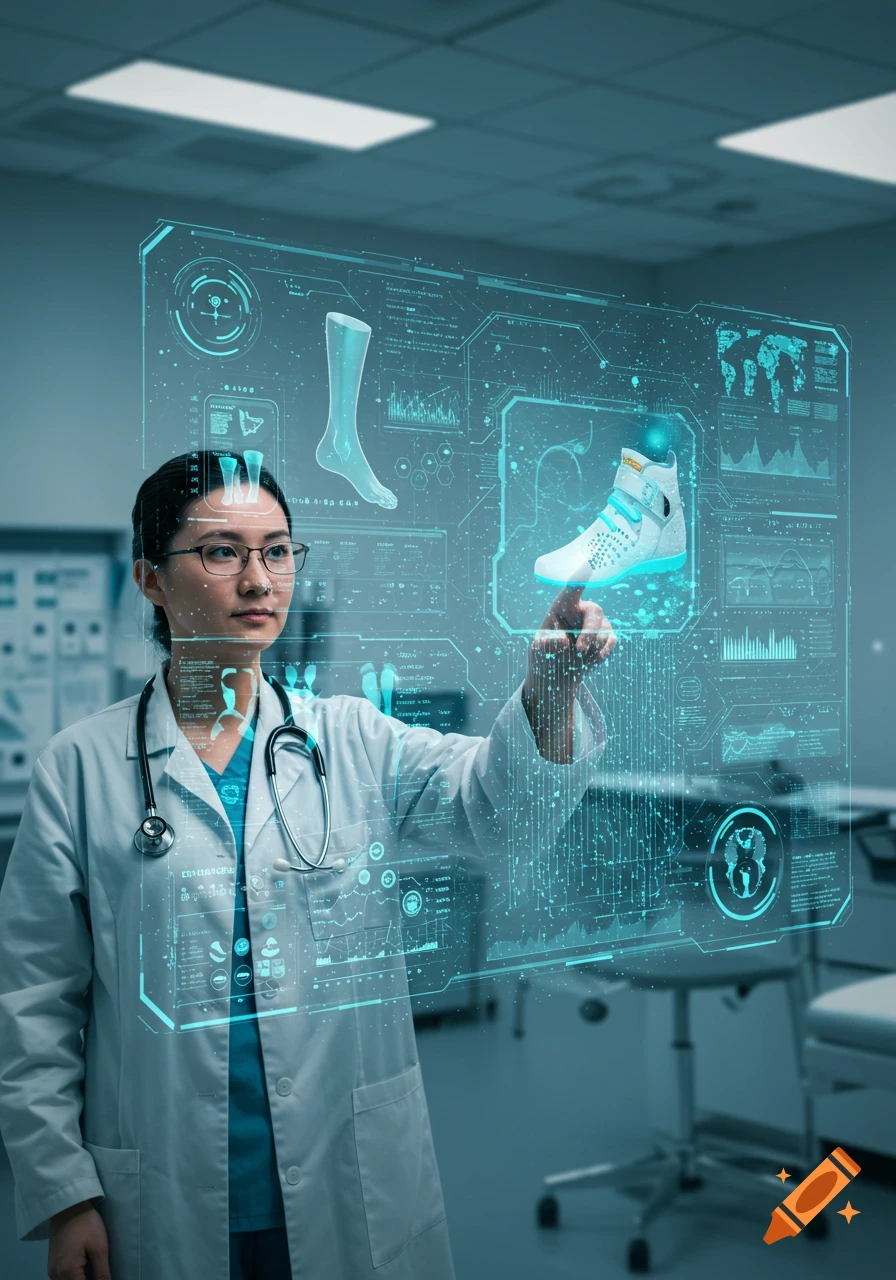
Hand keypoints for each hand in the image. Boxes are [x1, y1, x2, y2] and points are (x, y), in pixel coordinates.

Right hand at [48, 1201, 110, 1279]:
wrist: (67, 1206)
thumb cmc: (85, 1224)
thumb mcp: (99, 1248)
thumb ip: (102, 1273)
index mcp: (67, 1272)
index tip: (103, 1276)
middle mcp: (56, 1275)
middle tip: (100, 1269)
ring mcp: (52, 1270)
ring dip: (81, 1278)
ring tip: (93, 1265)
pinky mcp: (52, 1264)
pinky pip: (64, 1277)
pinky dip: (75, 1276)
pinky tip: (85, 1265)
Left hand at [522, 585, 615, 762]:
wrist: (558, 672)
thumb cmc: (546, 653)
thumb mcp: (539, 649)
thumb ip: (546, 643)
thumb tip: (564, 641)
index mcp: (563, 606)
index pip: (572, 589)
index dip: (581, 577)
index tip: (589, 563)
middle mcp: (583, 609)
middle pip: (595, 613)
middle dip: (589, 633)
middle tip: (579, 650)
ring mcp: (598, 622)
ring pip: (603, 631)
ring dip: (590, 648)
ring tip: (576, 657)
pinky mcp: (607, 637)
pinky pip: (611, 641)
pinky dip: (602, 652)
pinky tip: (594, 659)